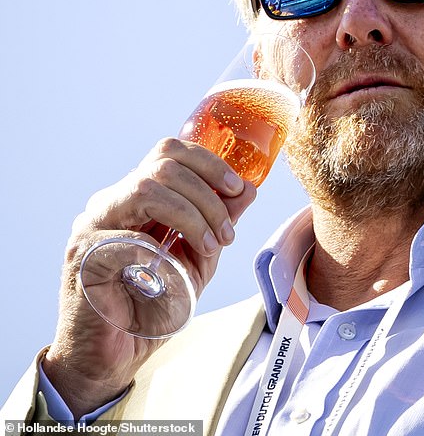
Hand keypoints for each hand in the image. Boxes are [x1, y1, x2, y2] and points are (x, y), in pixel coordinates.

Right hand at [43, 138, 256, 418]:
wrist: (107, 361)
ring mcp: (92, 225)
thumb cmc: (148, 309)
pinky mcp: (84, 255)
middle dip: (207, 193)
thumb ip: (217, 224)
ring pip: (147, 188)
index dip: (207, 162)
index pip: (168, 153)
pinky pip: (127, 234)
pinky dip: (160, 248)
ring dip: (192, 215)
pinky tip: (174, 269)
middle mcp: (110, 203)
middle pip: (162, 164)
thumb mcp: (195, 260)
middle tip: (227, 230)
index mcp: (134, 197)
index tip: (236, 187)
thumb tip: (247, 190)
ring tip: (211, 246)